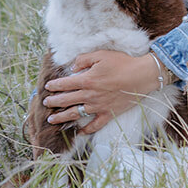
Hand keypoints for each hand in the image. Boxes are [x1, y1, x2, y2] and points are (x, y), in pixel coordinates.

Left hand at [43, 50, 165, 134]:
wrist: (141, 76)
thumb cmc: (122, 63)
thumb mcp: (101, 54)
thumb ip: (84, 59)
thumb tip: (72, 67)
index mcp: (87, 80)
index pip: (65, 84)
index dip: (54, 86)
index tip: (47, 87)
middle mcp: (90, 95)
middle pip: (66, 101)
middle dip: (53, 102)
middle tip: (45, 103)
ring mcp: (98, 106)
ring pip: (75, 114)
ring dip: (62, 117)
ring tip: (52, 120)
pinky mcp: (108, 113)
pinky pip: (95, 125)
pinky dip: (86, 130)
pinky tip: (79, 133)